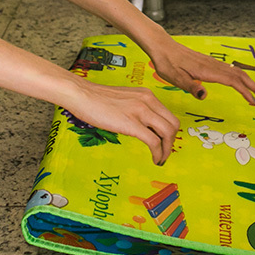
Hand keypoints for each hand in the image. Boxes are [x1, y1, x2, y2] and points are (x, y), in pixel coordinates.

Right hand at [61, 79, 180, 164]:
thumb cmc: (97, 98)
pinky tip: (154, 159)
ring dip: (167, 150)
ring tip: (160, 159)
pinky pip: (153, 141)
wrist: (81, 94)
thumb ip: (136, 108)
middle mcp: (148, 100)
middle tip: (164, 153)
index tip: (165, 143)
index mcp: (147, 95)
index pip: (169, 115)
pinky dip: (158, 153)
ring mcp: (141, 111)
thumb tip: (142, 125)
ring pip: (168, 133)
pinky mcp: (131, 123)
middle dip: (171, 142)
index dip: (170, 132)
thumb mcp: (125, 99)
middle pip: (173, 124)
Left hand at [145, 39, 254, 104]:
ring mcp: (212, 63)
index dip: (245, 92)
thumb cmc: (167, 63)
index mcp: (207, 71)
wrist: (163, 47)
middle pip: (240, 75)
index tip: (254, 102)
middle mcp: (213, 66)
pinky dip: (240, 78)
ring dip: (249, 82)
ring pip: (236, 72)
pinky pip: (229, 70)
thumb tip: (204, 95)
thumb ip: (190, 87)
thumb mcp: (175, 78)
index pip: (233, 81)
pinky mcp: (209, 63)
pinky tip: (241, 82)